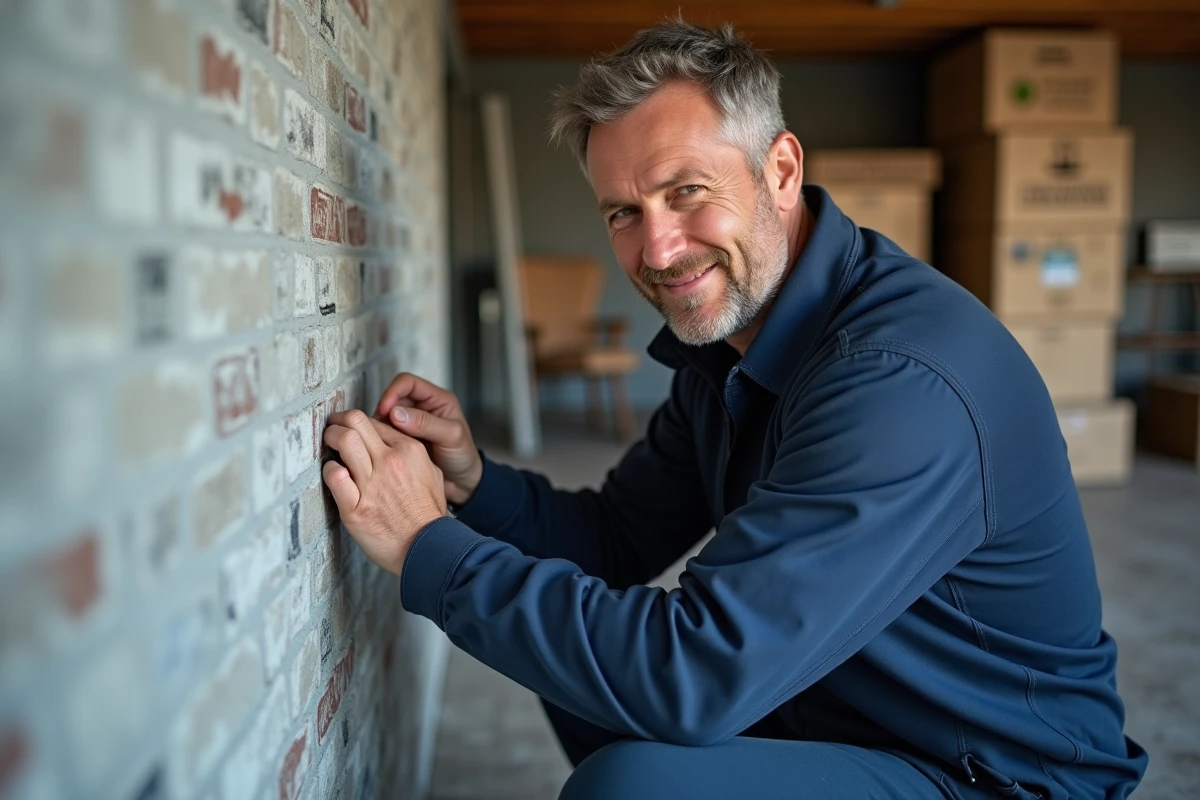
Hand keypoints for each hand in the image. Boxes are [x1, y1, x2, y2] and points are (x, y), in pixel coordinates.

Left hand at [322, 410, 447, 576]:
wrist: (428, 548)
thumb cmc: (428, 514)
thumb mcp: (432, 473)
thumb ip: (412, 454)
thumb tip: (391, 443)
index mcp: (409, 451)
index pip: (374, 421)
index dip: (357, 423)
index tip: (349, 429)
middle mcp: (390, 462)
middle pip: (354, 421)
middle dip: (337, 421)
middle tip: (331, 429)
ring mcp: (372, 484)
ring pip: (343, 440)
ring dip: (330, 439)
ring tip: (328, 446)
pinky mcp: (356, 508)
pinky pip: (334, 476)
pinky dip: (329, 470)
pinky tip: (332, 474)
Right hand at [375, 373, 482, 506]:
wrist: (463, 482)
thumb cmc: (464, 457)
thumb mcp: (451, 437)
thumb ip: (426, 423)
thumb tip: (396, 413)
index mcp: (437, 399)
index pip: (407, 383)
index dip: (393, 392)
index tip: (385, 410)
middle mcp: (422, 407)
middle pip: (393, 397)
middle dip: (383, 410)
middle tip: (379, 429)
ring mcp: (411, 423)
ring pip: (386, 415)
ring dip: (381, 425)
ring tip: (381, 439)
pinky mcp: (403, 438)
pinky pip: (386, 431)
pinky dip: (382, 437)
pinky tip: (383, 447)